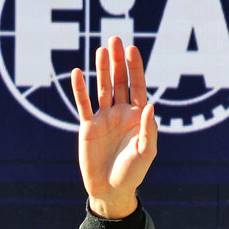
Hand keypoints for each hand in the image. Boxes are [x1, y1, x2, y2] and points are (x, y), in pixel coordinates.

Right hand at [70, 36, 156, 219]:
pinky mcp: (88, 125)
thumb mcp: (145, 152)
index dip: (135, 69)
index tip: (132, 50)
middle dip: (118, 62)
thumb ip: (148, 129)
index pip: (138, 88)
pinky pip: (83, 103)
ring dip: (101, 69)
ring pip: (103, 88)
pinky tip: (77, 72)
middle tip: (115, 39)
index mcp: (139, 118)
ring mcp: (104, 118)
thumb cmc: (133, 173)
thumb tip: (150, 105)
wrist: (111, 189)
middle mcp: (122, 114)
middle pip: (120, 82)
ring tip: (101, 49)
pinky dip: (80, 89)